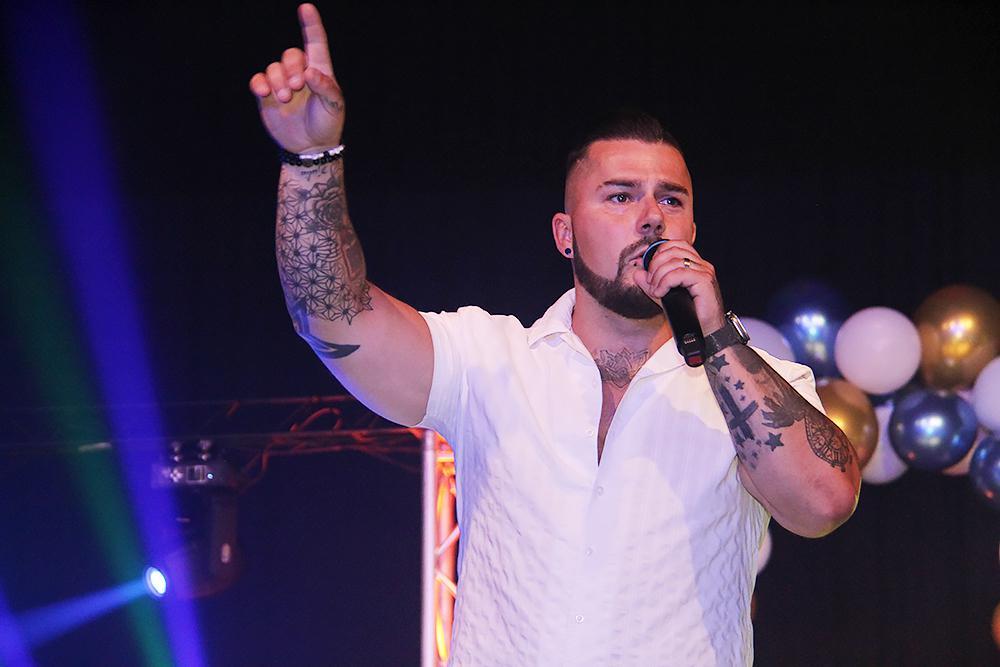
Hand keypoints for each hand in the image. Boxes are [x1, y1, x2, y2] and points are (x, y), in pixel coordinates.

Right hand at [249, 4, 343, 153]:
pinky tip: (265, 93)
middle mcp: (300, 73)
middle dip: (291, 68)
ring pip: (273, 68)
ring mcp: (282, 83)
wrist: (309, 147)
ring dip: (277, 81)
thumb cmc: (327, 124)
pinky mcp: (267, 95)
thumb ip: (326, 88)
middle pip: (290, 54)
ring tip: (284, 98)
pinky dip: (260, 84)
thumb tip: (309, 72)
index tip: (306, 8)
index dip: (311, 25)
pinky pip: (258, 80)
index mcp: (320, 71)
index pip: (315, 43)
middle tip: (297, 87)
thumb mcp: (334, 107)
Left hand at [633, 240, 725, 332]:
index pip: (674, 245)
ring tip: (655, 291)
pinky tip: (660, 293)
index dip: (657, 254)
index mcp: (695, 264)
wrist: (706, 333)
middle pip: (672, 250)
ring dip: (658, 276)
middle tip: (650, 283)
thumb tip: (637, 273)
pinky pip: (679, 274)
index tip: (650, 272)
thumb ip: (652, 284)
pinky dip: (665, 282)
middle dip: (655, 265)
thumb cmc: (690, 316)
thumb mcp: (665, 297)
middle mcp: (702, 265)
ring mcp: (705, 272)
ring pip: (674, 262)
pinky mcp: (705, 282)